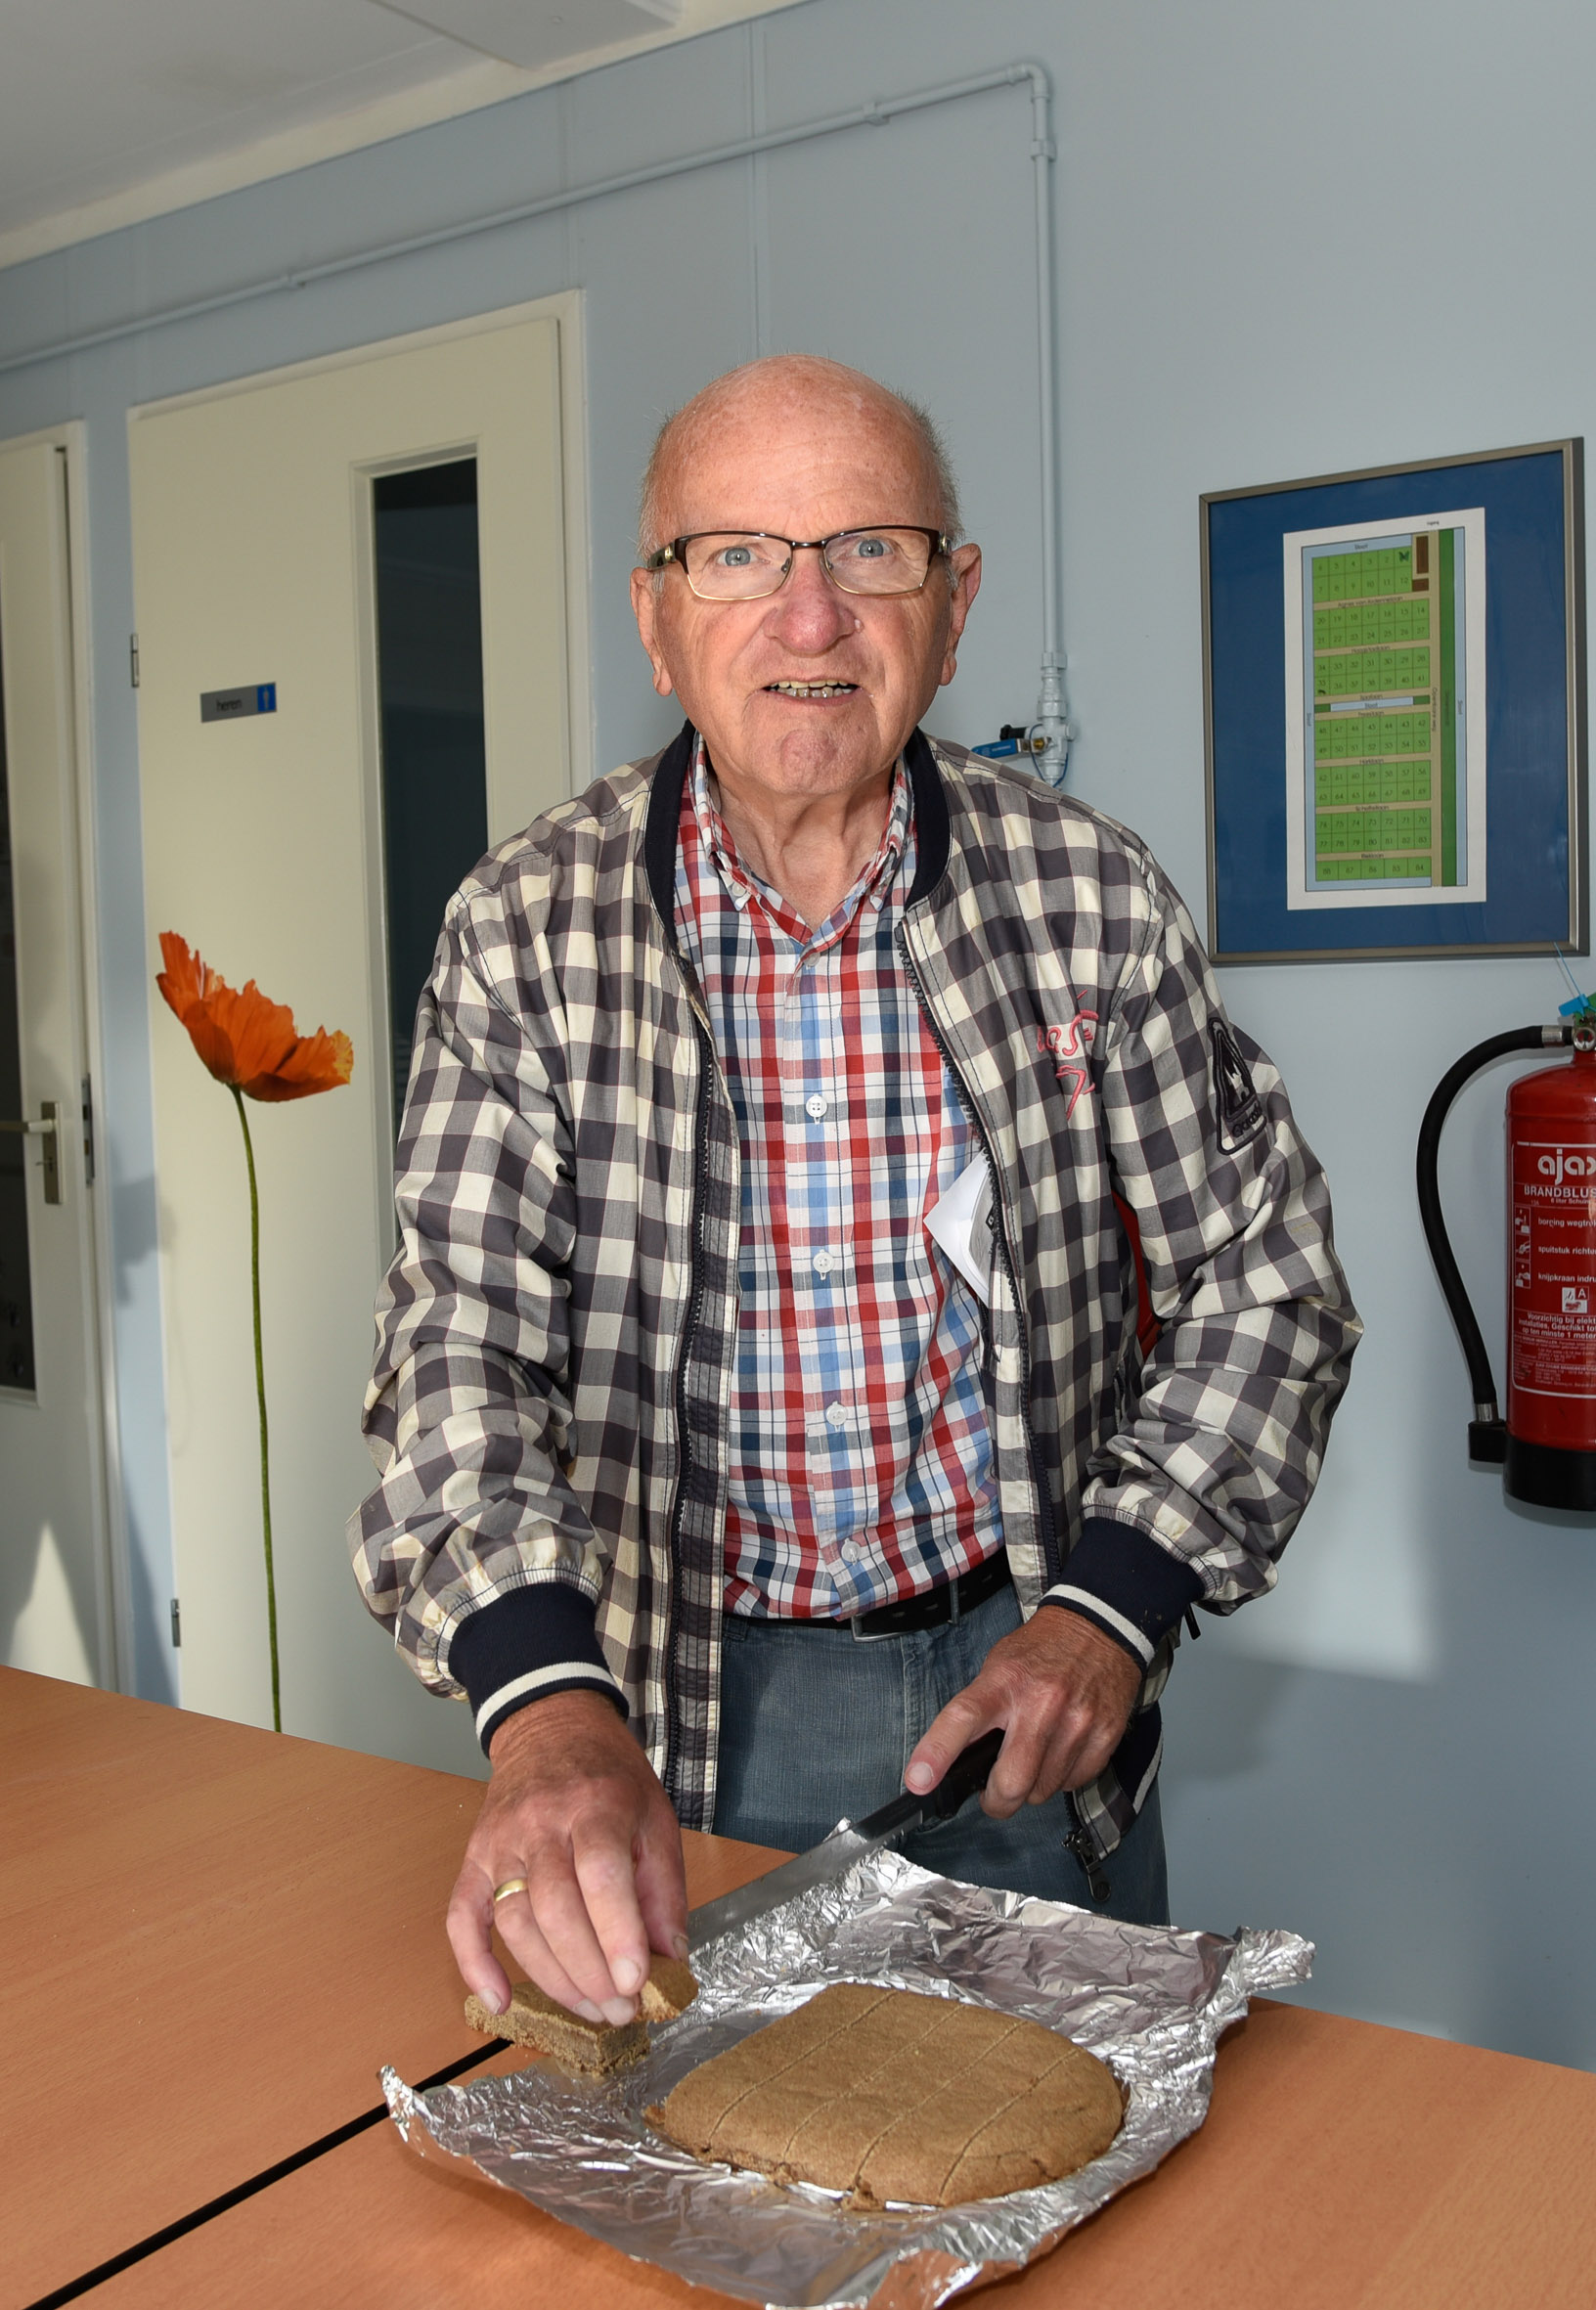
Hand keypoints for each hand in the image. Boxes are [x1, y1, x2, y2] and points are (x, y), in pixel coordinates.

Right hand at [447, 1690, 687, 2026]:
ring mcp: (501, 1842)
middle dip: (590, 1972)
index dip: (618, 1934)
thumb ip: (664, 1888)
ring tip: (589, 2010)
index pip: (602, 1875)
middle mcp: (542, 1823)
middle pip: (556, 1908)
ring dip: (551, 1978)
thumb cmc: (609, 1776)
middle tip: (620, 2011)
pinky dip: (474, 1965)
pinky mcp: (474, 1859)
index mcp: (597, 1804)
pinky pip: (462, 1917)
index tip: (636, 1983)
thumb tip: (670, 1960)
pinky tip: (500, 2002)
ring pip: (516, 1922)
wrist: (551, 1726)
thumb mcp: (655, 1815)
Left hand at [904, 1608, 1141, 1817]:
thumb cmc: (1041, 1651)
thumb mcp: (999, 1666)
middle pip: (1011, 1781)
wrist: (1099, 1627)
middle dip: (997, 1800)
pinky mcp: (1106, 1736)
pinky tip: (1061, 1750)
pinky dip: (1062, 1778)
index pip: (963, 1718)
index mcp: (1004, 1681)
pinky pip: (1074, 1783)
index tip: (919, 1781)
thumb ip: (980, 1709)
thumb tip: (955, 1759)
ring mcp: (1077, 1722)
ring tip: (1034, 1756)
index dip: (937, 1753)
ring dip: (1032, 1786)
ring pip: (1043, 1791)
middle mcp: (1042, 1703)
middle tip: (993, 1794)